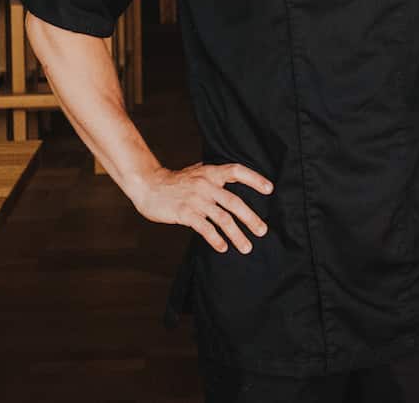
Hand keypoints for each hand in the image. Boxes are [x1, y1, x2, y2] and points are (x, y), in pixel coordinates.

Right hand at [129, 163, 272, 254]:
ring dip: (237, 234)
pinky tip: (223, 248)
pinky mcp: (184, 213)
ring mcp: (195, 199)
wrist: (148, 186)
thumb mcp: (197, 172)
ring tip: (246, 247)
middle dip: (251, 218)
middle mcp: (205, 184)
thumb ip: (214, 176)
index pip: (236, 171)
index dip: (254, 179)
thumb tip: (236, 179)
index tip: (270, 189)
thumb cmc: (176, 181)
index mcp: (210, 172)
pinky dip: (216, 239)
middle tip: (262, 231)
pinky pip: (205, 228)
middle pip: (234, 202)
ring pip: (222, 219)